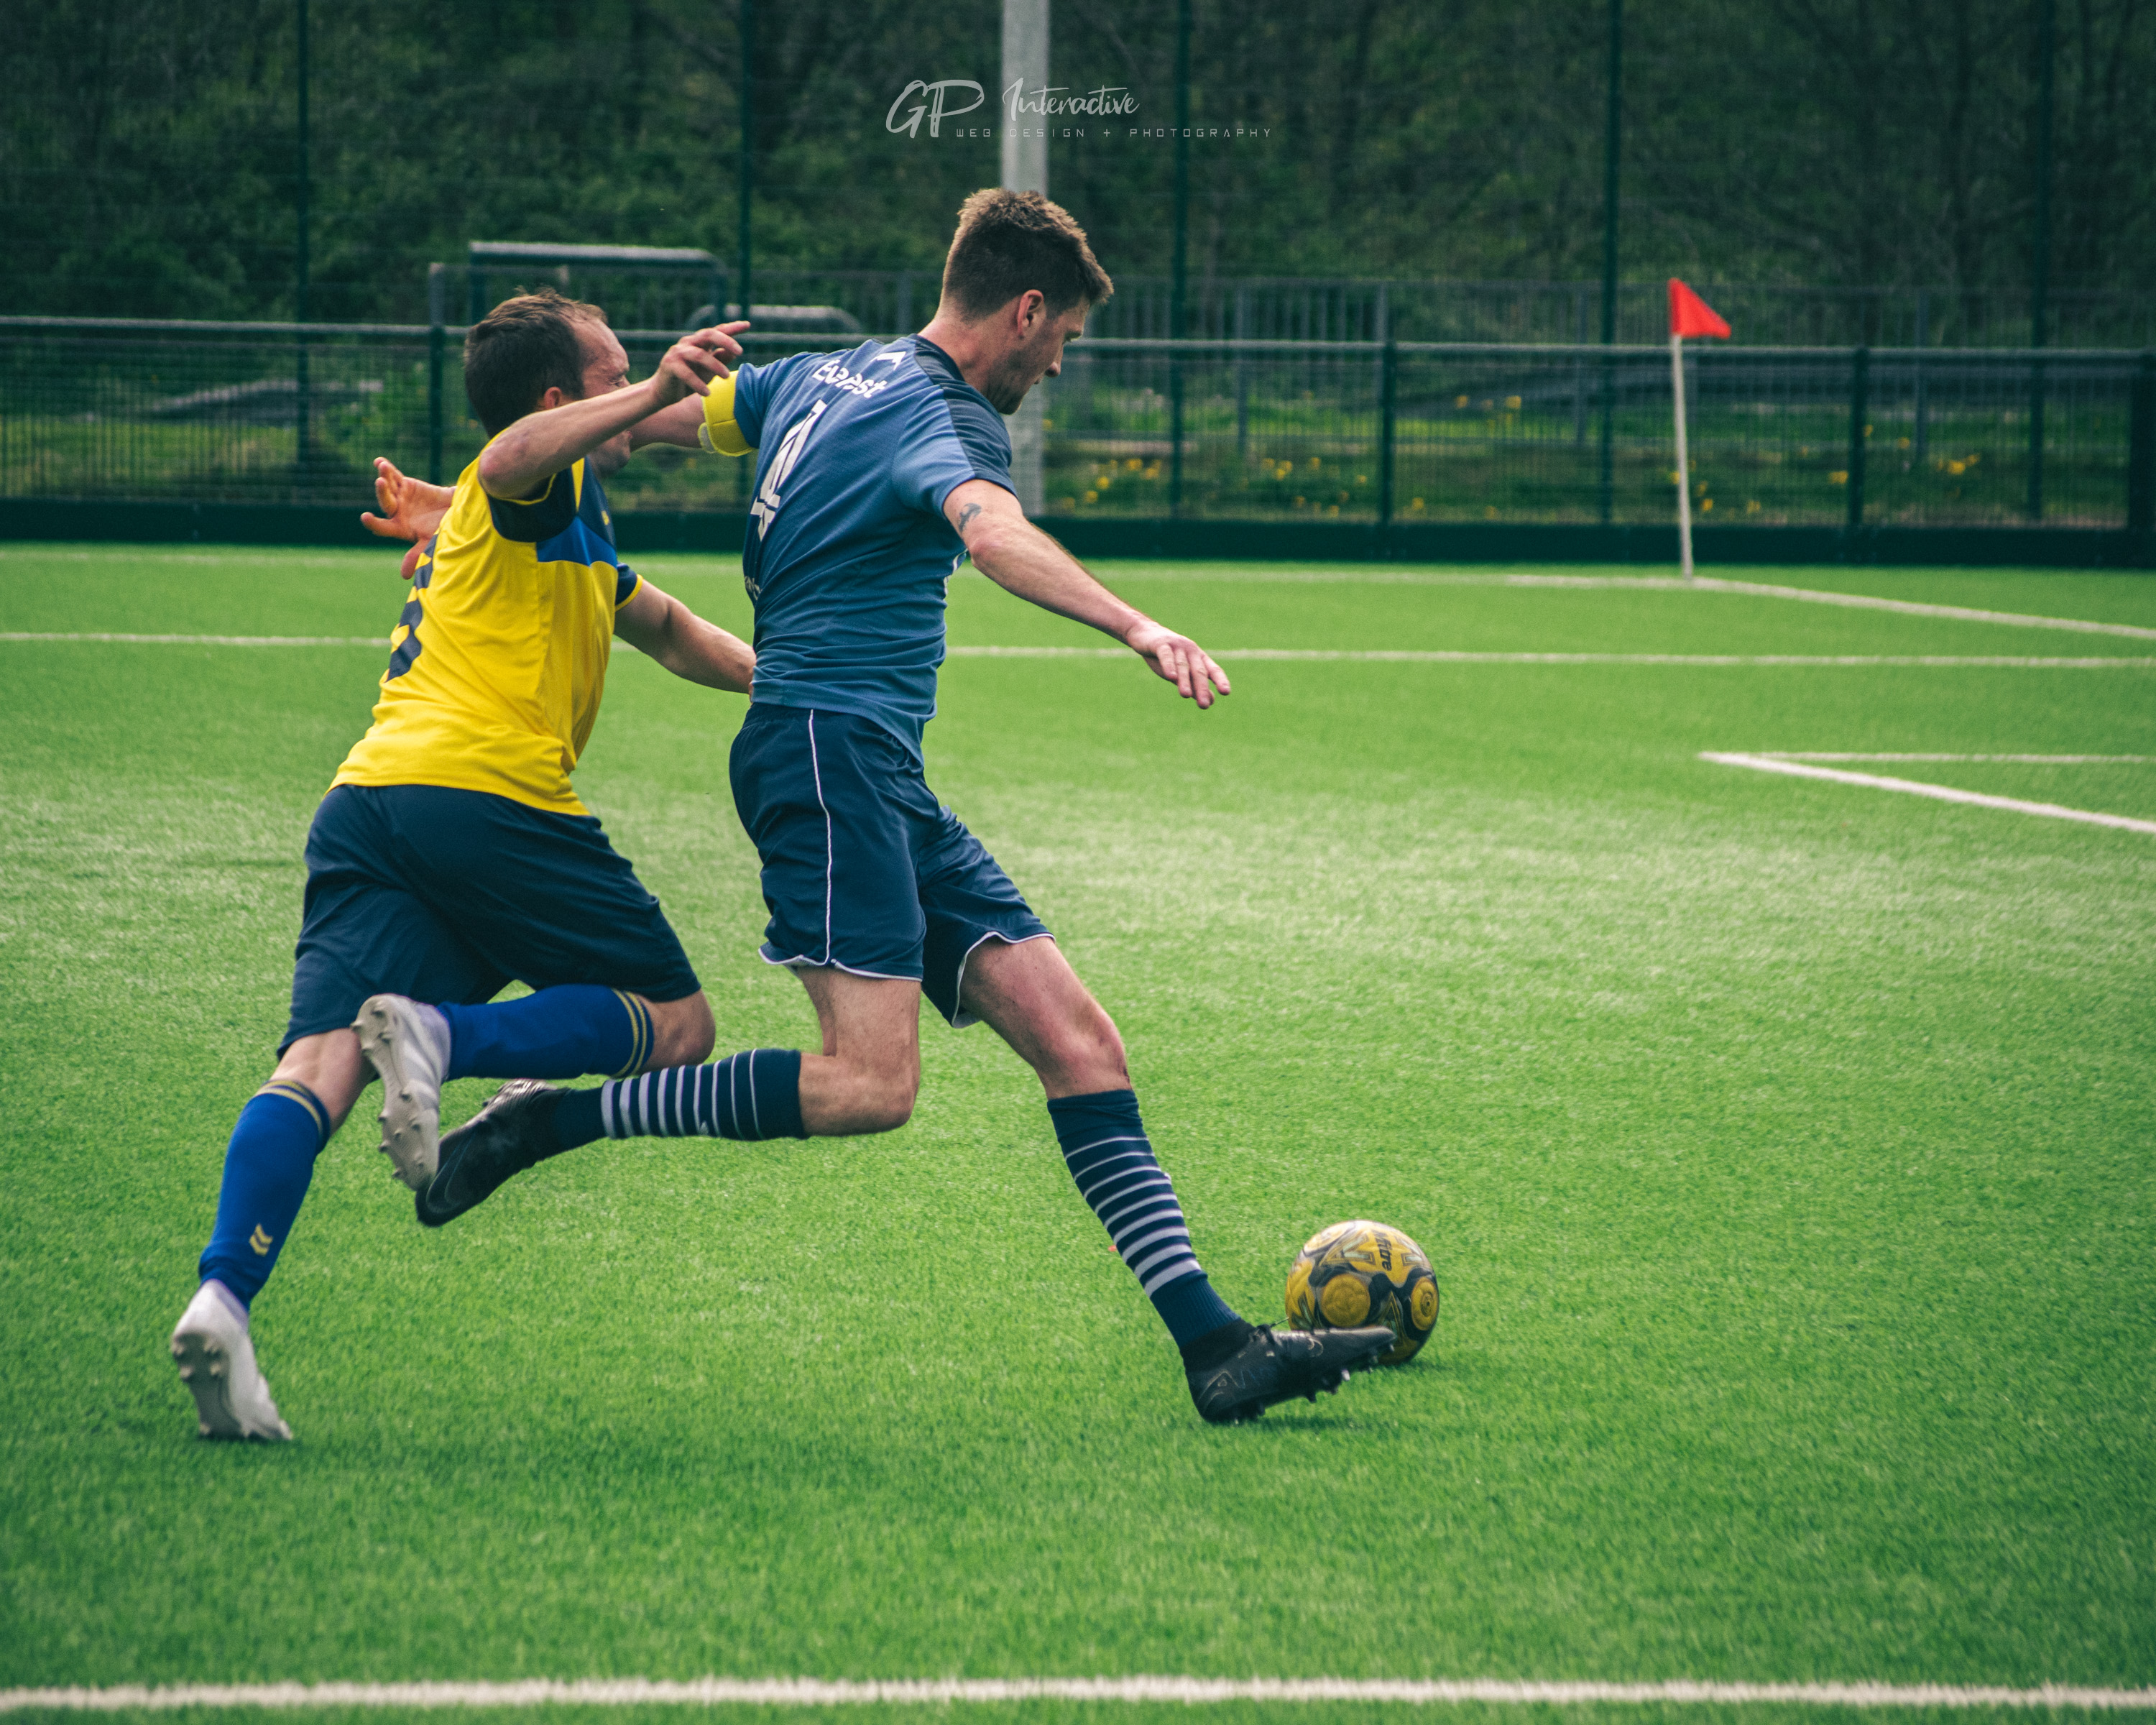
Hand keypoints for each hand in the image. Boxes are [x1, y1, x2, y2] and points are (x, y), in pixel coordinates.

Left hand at [359, 457, 452, 579]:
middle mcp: (397, 513)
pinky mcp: (406, 485)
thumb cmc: (446, 530)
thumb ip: (417, 555)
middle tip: (380, 483)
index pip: (383, 527)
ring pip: (388, 487)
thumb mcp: (432, 542)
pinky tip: (379, 461)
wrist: (459, 512)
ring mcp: (401, 498)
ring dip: (384, 478)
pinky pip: (394, 476)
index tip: (365, 517)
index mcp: (400, 529)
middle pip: (385, 502)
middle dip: (382, 493)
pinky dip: (387, 469)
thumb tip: (404, 576)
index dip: (374, 523)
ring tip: (382, 467)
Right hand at [647, 323, 747, 407]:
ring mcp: (678, 353)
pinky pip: (686, 373)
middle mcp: (689, 343)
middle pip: (708, 335)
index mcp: (699, 342)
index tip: (747, 325)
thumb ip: (720, 359)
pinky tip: (707, 393)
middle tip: (740, 351)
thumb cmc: (690, 380)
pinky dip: (698, 383)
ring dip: (715, 366)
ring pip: (699, 355)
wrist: (664, 392)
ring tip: (726, 377)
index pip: (717, 331)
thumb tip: (735, 351)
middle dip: (725, 341)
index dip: (732, 328)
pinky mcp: (670, 365)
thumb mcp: (709, 370)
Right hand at [1126, 623, 1231, 708]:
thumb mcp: (1182, 672)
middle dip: (1202, 688)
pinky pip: (1166, 656)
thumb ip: (1195, 685)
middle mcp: (1191, 650)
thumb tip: (1212, 701)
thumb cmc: (1166, 657)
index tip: (1225, 692)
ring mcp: (1177, 646)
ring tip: (1186, 695)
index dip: (1220, 680)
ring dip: (1185, 681)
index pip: (1213, 669)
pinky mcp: (1161, 644)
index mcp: (1199, 657)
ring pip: (1183, 666)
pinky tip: (1171, 677)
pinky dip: (1169, 666)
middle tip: (1204, 705)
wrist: (1144, 634)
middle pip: (1199, 671)